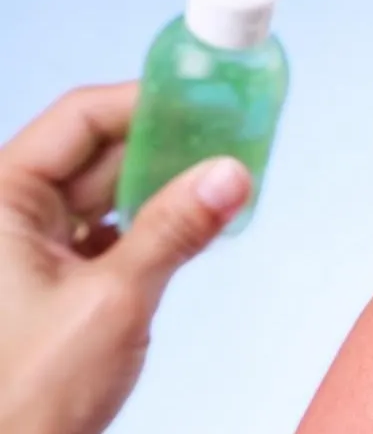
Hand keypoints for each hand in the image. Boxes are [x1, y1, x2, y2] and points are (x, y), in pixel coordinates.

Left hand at [0, 82, 250, 433]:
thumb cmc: (26, 392)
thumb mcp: (114, 300)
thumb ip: (176, 230)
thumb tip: (230, 175)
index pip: (79, 119)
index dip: (145, 102)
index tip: (205, 97)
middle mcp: (10, 212)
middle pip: (99, 151)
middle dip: (168, 143)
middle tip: (232, 133)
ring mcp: (30, 245)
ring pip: (110, 191)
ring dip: (167, 184)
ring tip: (226, 173)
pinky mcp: (56, 276)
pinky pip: (114, 229)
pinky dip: (157, 222)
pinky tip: (200, 218)